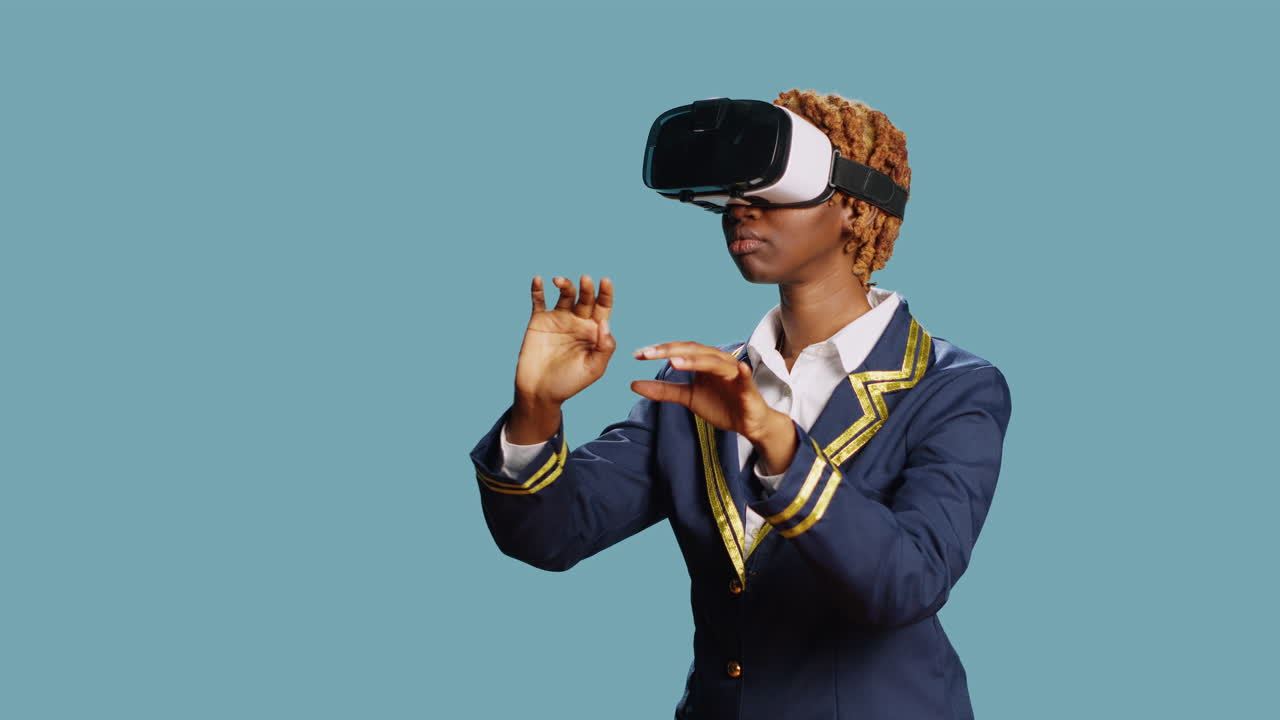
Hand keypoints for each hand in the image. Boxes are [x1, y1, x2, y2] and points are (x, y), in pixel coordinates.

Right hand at [514, 274, 615, 407]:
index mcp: (594, 331)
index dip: (606, 293)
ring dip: (565, 285)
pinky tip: (538, 280)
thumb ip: (605, 348)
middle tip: (586, 279)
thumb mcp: (594, 369)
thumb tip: (606, 323)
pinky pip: (539, 301)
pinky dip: (537, 289)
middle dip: (586, 288)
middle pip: (585, 298)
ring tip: (560, 281)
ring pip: (565, 295)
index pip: (603, 307)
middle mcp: (578, 322)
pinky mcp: (539, 321)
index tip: (605, 281)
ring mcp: (558, 319)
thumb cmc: (569, 383)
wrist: (539, 392)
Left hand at [630, 341, 775, 442]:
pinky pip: (744, 377)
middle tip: (648, 353)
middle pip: (693, 351)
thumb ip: (664, 391)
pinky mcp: (748, 388)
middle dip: (670, 351)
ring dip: (695, 360)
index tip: (637, 355)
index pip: (679, 351)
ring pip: (714, 362)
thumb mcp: (688, 398)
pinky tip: (739, 368)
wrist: (747, 422)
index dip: (659, 351)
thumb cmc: (720, 405)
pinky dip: (742, 372)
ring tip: (674, 362)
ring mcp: (733, 373)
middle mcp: (718, 362)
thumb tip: (633, 384)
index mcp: (703, 361)